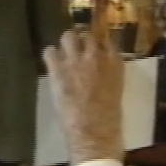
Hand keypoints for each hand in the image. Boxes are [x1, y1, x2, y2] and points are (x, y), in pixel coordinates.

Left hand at [43, 30, 123, 165]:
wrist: (94, 131)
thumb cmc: (110, 117)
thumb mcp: (116, 89)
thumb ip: (109, 73)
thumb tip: (99, 70)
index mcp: (114, 62)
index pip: (107, 40)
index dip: (98, 43)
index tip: (94, 47)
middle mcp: (96, 55)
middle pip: (87, 35)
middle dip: (81, 40)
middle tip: (77, 49)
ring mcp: (76, 60)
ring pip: (68, 36)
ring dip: (66, 44)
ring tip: (63, 53)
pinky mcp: (58, 69)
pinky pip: (49, 51)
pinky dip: (50, 55)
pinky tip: (52, 63)